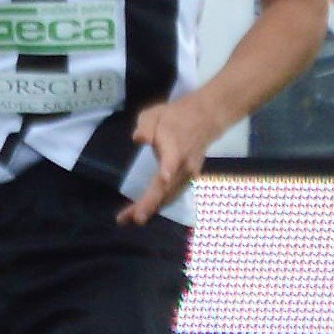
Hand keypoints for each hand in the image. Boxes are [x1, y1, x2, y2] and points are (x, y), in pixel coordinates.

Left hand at [117, 97, 222, 223]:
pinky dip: (158, 204)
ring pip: (169, 195)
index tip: (164, 178)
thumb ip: (145, 126)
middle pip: (167, 187)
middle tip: (131, 219)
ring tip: (128, 219)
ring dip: (151, 208)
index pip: (172, 160)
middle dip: (150, 204)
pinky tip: (142, 212)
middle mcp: (184, 165)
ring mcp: (189, 174)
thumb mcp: (155, 114)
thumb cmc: (174, 116)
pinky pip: (172, 194)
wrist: (205, 118)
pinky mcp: (188, 179)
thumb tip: (138, 139)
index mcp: (175, 147)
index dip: (168, 169)